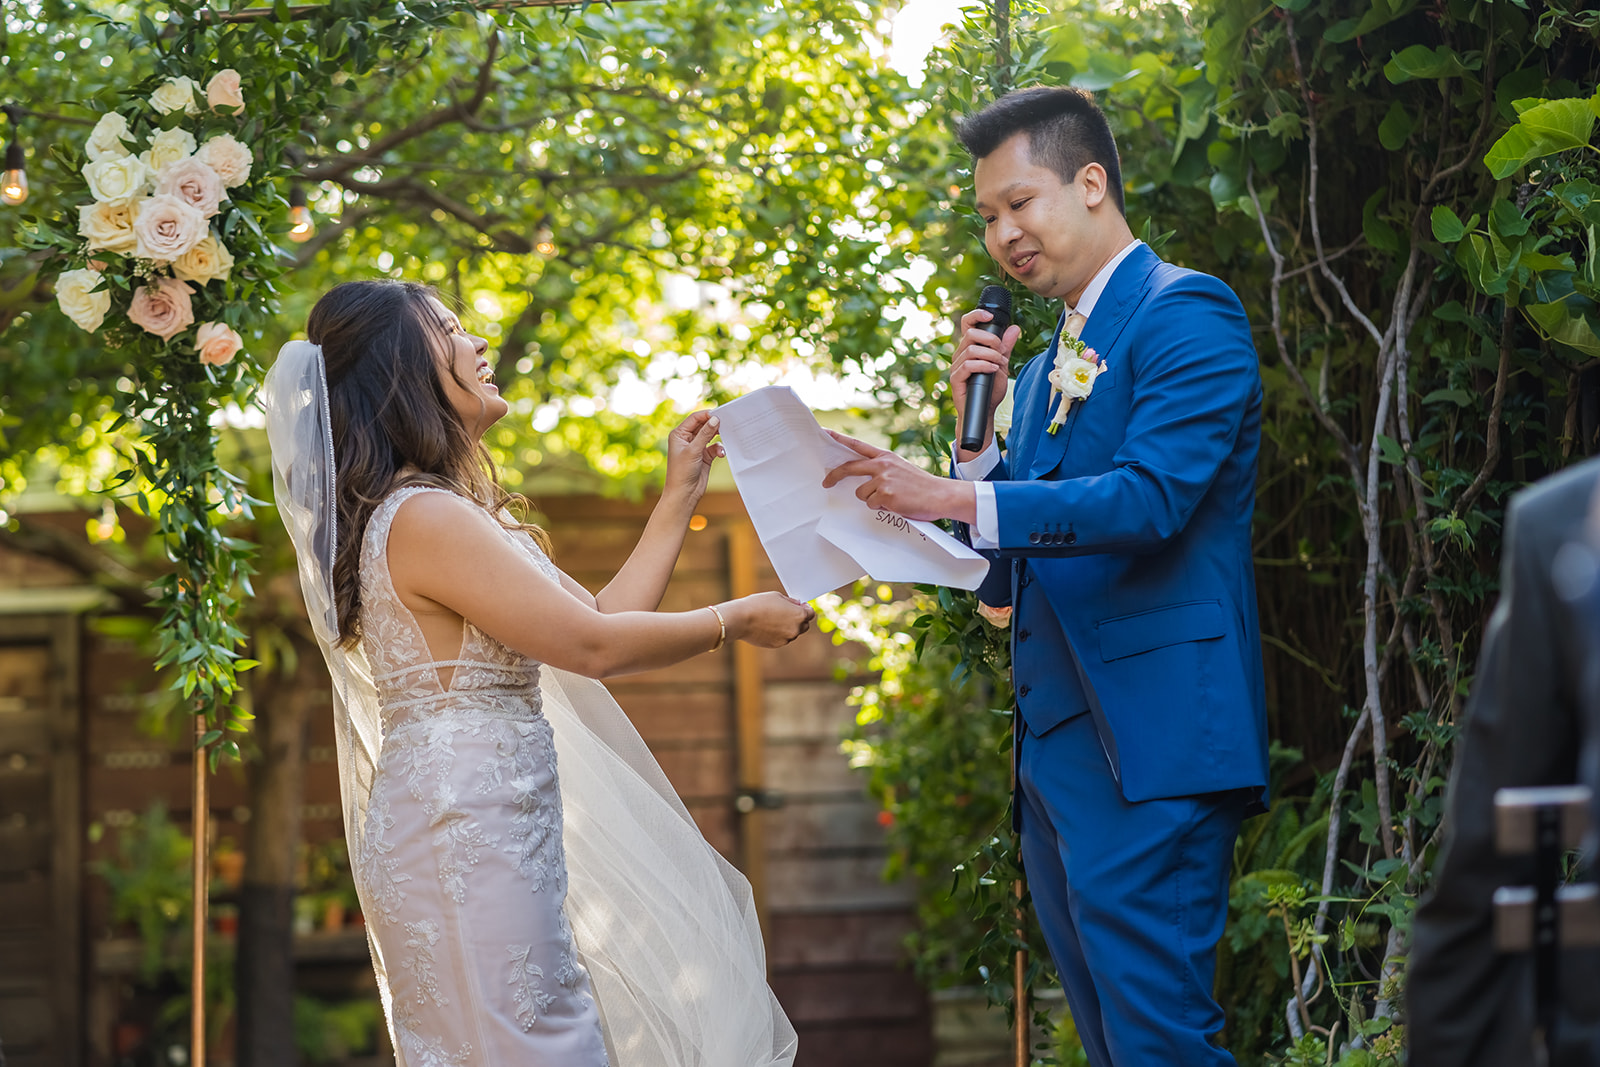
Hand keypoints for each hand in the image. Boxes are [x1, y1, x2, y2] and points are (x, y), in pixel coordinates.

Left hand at [665, 410, 723, 504]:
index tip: (720, 414)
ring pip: (710, 436)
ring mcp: (696, 447)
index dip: (707, 415)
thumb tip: (715, 419)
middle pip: (703, 425)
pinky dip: (719, 449)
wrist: (684, 493)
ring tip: (727, 436)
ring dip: (718, 437)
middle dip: (715, 425)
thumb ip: (705, 434)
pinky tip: (721, 454)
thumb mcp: (694, 450)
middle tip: (727, 423)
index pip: (694, 419)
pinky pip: (715, 447)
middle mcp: (687, 439)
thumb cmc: (682, 472)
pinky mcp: (704, 456)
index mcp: (679, 434)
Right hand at [723, 592, 814, 647]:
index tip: (801, 606)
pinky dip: (779, 633)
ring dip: (788, 626)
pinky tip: (768, 626)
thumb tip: (798, 605)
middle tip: (788, 612)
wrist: (741, 619)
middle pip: (805, 625)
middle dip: (799, 619)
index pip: (811, 613)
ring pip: (793, 632)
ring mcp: (787, 639)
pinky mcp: (777, 645)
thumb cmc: (758, 604)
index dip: (806, 608)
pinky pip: (783, 638)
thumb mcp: (777, 596)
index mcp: (799, 615)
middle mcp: (796, 629)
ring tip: (773, 618)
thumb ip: (791, 602)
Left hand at [821, 429, 976, 522]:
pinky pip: (871, 505)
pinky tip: (896, 504)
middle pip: (849, 468)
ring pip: (861, 493)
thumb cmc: (922, 486)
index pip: (858, 445)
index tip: (824, 433)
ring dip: (872, 500)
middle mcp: (882, 465)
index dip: (839, 438)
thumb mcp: (900, 469)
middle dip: (834, 476)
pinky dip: (881, 508)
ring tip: (891, 499)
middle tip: (826, 483)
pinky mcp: (885, 495)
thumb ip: (881, 470)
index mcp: (886, 456)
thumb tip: (862, 480)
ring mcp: (883, 479)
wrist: (941, 495)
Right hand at [952, 307, 1020, 459]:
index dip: (976, 315)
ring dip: (989, 354)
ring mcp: (957, 366)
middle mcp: (961, 354)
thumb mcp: (1002, 365)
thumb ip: (1006, 347)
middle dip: (990, 339)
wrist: (984, 411)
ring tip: (999, 364)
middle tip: (1001, 350)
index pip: (967, 324)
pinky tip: (993, 369)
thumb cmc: (990, 389)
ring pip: (970, 349)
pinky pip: (968, 365)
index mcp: (970, 347)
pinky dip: (983, 365)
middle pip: (970, 333)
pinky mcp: (956, 379)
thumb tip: (1015, 328)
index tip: (990, 317)